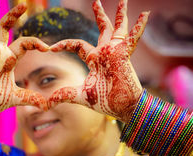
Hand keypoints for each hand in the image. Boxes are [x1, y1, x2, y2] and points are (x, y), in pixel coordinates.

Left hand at [48, 0, 148, 122]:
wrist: (121, 107)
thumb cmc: (104, 101)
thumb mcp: (80, 96)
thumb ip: (64, 95)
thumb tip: (47, 103)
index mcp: (94, 60)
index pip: (77, 45)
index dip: (64, 45)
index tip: (51, 48)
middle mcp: (105, 53)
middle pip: (102, 30)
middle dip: (100, 16)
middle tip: (96, 1)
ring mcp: (115, 52)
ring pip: (117, 28)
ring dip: (120, 15)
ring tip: (123, 0)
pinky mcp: (124, 54)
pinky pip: (133, 37)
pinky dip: (139, 26)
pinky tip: (145, 13)